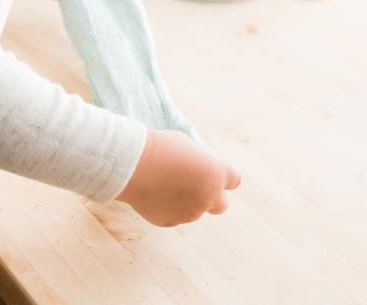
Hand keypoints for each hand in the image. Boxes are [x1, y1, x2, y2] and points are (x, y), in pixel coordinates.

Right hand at [116, 130, 240, 226]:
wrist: (132, 165)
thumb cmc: (159, 148)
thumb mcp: (186, 145)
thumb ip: (198, 162)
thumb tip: (197, 170)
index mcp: (216, 173)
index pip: (234, 179)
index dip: (226, 175)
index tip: (218, 171)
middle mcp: (207, 197)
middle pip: (222, 204)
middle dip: (213, 195)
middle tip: (196, 184)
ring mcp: (189, 213)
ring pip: (194, 210)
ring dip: (187, 200)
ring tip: (164, 182)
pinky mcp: (170, 221)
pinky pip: (174, 216)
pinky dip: (168, 207)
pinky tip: (154, 192)